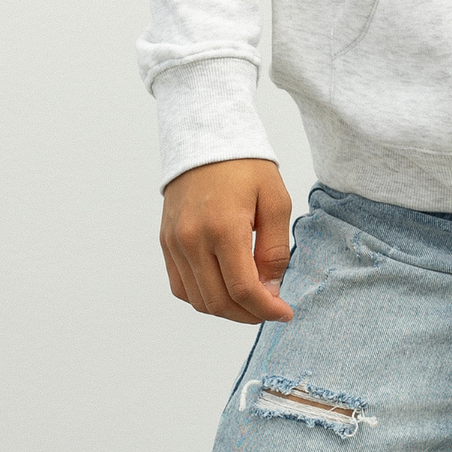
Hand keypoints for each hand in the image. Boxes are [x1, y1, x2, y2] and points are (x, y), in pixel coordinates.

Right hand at [160, 159, 293, 323]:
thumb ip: (275, 249)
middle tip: (270, 309)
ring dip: (225, 310)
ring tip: (250, 301)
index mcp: (223, 228)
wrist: (206, 136)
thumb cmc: (246, 165)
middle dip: (248, 315)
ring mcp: (174, 243)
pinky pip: (181, 286)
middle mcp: (192, 239)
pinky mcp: (166, 242)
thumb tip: (270, 290)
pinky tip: (224, 288)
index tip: (285, 313)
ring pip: (197, 300)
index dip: (266, 309)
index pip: (242, 289)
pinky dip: (203, 296)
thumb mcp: (275, 201)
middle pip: (218, 302)